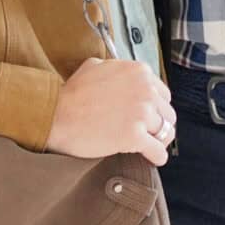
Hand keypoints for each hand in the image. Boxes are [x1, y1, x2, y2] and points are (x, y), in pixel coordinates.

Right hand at [47, 58, 175, 164]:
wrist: (56, 115)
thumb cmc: (71, 93)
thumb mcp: (93, 66)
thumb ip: (114, 68)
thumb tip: (120, 73)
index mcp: (139, 72)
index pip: (163, 94)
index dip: (156, 108)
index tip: (149, 117)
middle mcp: (145, 90)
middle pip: (168, 114)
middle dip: (158, 125)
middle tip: (148, 134)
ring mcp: (141, 113)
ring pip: (166, 132)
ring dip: (158, 141)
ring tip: (150, 147)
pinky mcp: (134, 136)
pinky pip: (158, 151)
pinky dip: (157, 157)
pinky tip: (152, 159)